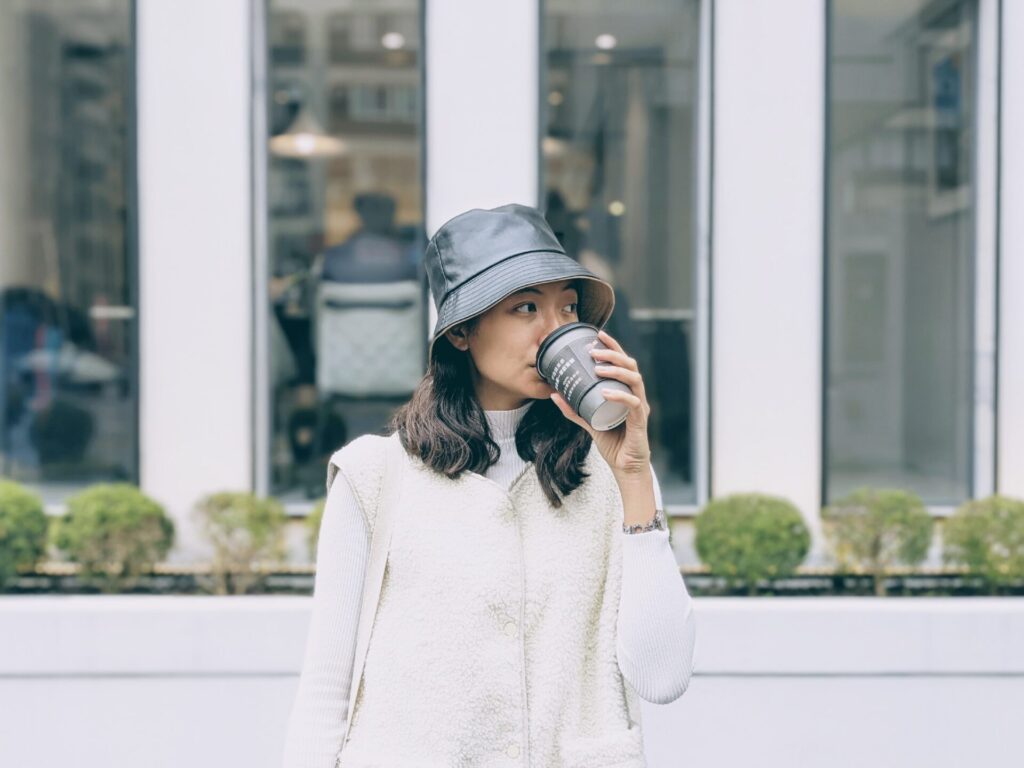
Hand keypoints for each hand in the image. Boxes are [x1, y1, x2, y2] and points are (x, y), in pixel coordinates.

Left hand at [549, 329, 651, 476]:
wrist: (626, 468)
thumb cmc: (613, 443)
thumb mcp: (589, 423)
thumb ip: (574, 410)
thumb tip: (554, 394)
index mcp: (627, 392)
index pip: (623, 363)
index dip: (613, 347)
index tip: (597, 335)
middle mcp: (637, 396)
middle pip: (631, 366)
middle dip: (613, 354)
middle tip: (593, 350)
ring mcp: (640, 408)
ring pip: (635, 380)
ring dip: (616, 370)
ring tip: (597, 367)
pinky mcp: (640, 422)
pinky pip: (633, 404)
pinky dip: (620, 395)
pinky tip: (606, 391)